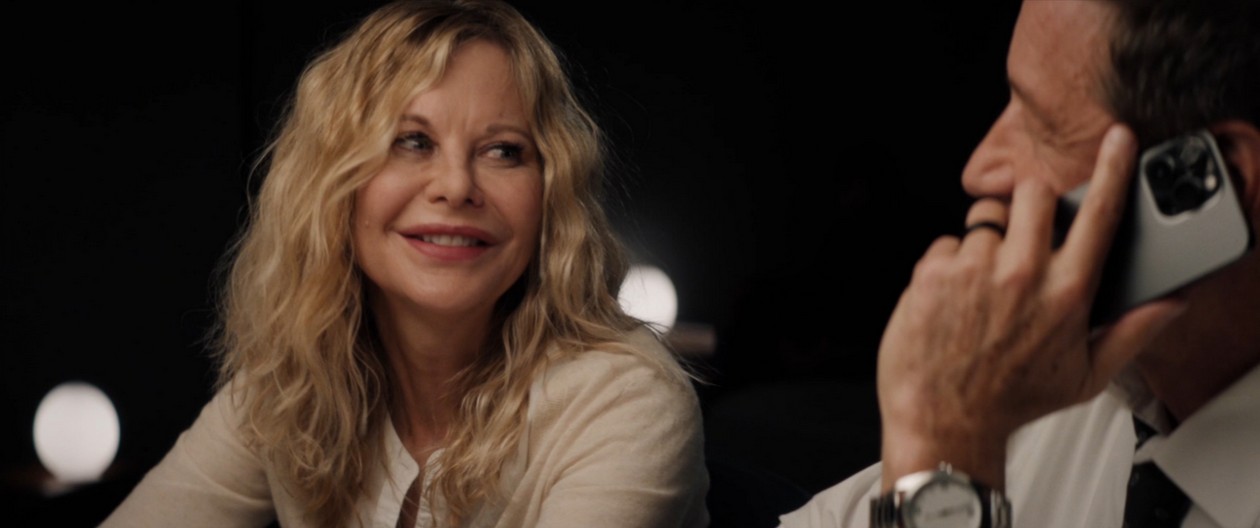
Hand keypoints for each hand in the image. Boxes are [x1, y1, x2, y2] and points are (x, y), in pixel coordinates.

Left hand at [875, 124, 1187, 489]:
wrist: (942, 421)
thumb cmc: (1010, 402)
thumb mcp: (1086, 377)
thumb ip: (1133, 332)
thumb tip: (1170, 302)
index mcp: (1066, 293)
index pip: (1099, 215)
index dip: (1113, 170)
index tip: (1119, 141)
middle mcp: (1021, 274)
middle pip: (1034, 194)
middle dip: (1029, 206)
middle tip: (1021, 238)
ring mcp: (974, 271)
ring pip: (984, 223)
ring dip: (983, 248)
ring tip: (979, 293)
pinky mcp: (932, 273)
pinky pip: (944, 245)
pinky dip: (945, 268)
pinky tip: (949, 302)